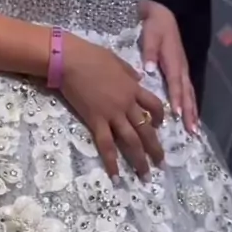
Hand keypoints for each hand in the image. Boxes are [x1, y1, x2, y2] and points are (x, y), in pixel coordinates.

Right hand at [62, 34, 163, 179]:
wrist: (70, 61)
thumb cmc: (91, 56)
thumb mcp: (116, 60)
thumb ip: (129, 73)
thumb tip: (137, 79)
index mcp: (133, 88)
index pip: (154, 105)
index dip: (159, 117)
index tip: (158, 125)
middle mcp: (127, 104)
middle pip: (146, 129)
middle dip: (155, 148)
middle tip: (161, 163)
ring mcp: (112, 114)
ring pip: (131, 141)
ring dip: (140, 159)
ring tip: (145, 175)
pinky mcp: (96, 121)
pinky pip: (106, 145)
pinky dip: (112, 161)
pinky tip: (116, 175)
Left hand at [141, 0, 197, 133]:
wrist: (162, 14)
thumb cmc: (155, 26)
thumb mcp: (151, 35)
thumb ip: (150, 52)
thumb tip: (149, 70)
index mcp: (173, 61)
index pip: (176, 83)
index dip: (177, 99)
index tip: (177, 114)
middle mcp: (181, 68)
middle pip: (187, 93)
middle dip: (190, 112)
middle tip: (192, 131)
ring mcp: (183, 70)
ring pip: (189, 94)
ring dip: (192, 112)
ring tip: (194, 129)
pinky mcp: (181, 71)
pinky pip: (187, 91)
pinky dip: (189, 104)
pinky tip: (189, 116)